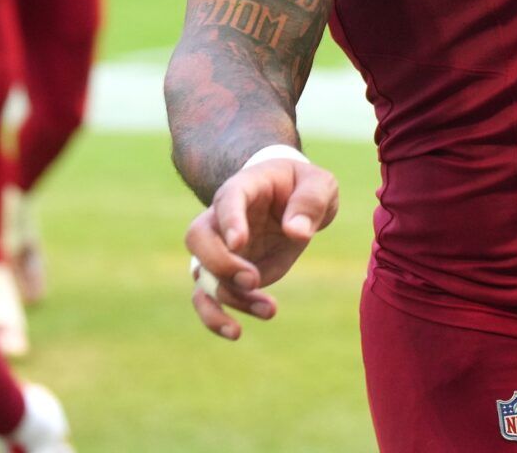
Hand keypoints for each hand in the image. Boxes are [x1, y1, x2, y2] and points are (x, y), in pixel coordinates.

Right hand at [185, 157, 339, 340]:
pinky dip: (217, 317)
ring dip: (229, 297)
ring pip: (202, 274)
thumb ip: (309, 202)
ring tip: (269, 309)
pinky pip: (208, 298)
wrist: (292, 200)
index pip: (227, 200)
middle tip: (253, 279)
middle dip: (220, 263)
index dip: (229, 221)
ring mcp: (220, 249)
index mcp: (243, 188)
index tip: (239, 242)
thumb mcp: (319, 184)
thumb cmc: (303, 185)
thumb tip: (297, 232)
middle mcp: (221, 219)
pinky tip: (236, 332)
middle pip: (198, 238)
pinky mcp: (227, 276)